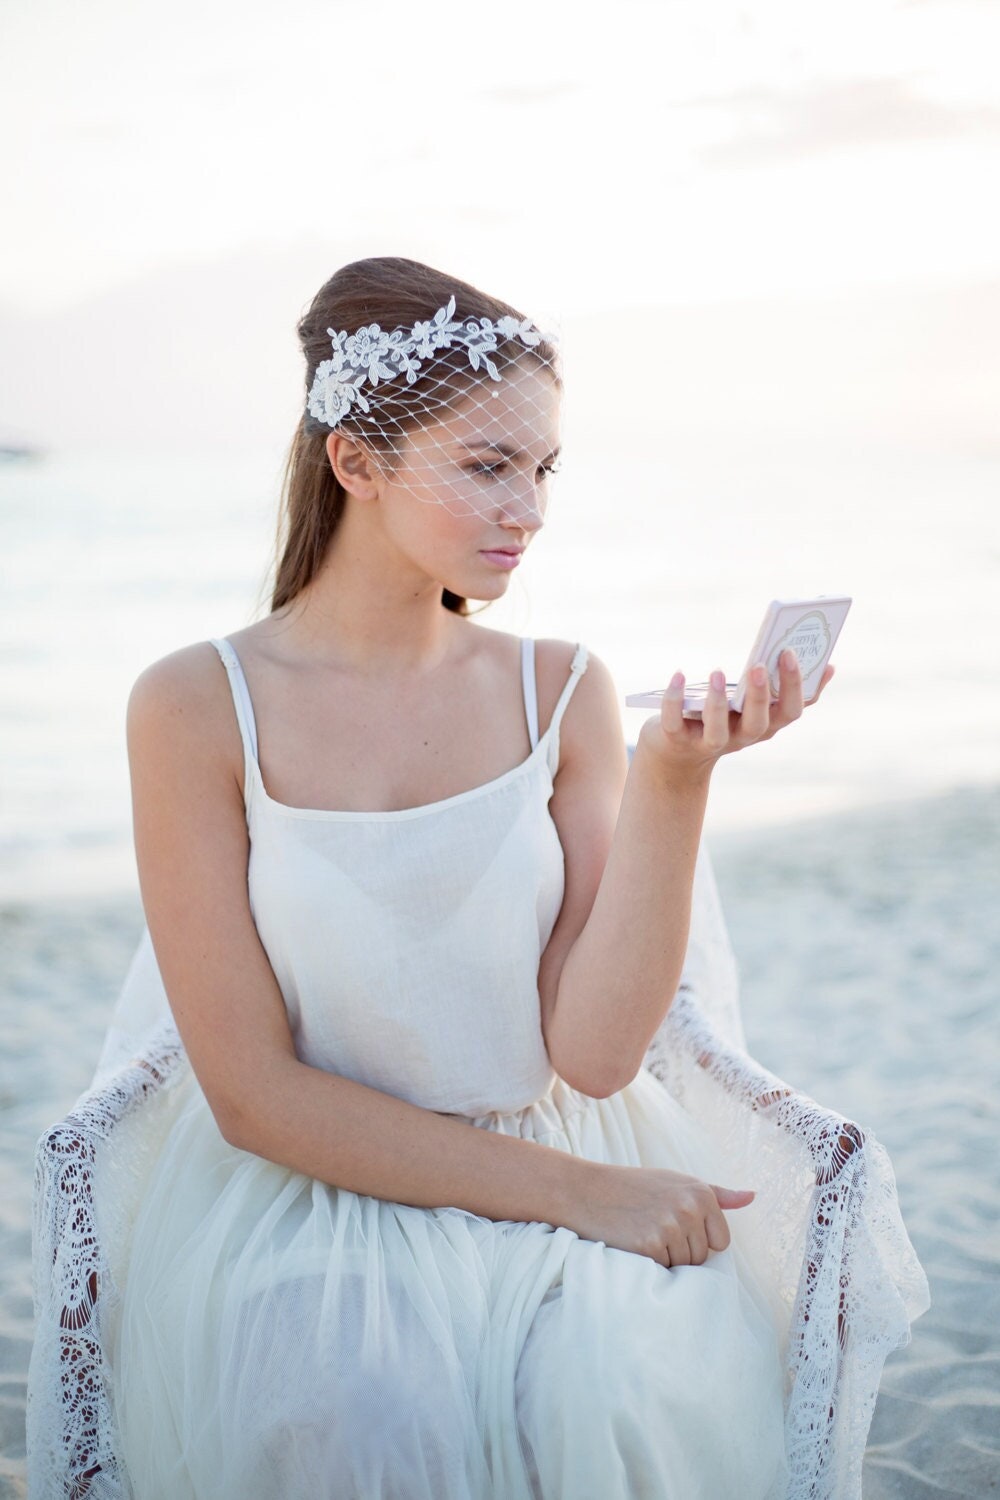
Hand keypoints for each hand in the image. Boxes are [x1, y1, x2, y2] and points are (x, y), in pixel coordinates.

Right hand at [567, 1162, 753, 1269]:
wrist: (586, 1190)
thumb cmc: (634, 1187)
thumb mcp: (676, 1182)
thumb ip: (716, 1194)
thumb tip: (752, 1196)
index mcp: (701, 1192)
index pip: (721, 1242)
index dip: (697, 1239)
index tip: (674, 1224)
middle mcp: (690, 1208)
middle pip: (702, 1257)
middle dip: (680, 1249)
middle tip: (652, 1226)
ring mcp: (670, 1227)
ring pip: (684, 1267)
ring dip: (665, 1258)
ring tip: (641, 1233)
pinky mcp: (650, 1246)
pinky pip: (664, 1271)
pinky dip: (648, 1264)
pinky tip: (632, 1242)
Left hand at [639, 650, 835, 779]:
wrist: (678, 755)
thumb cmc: (722, 717)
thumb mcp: (752, 705)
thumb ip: (780, 687)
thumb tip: (827, 665)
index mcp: (766, 724)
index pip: (791, 711)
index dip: (794, 685)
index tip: (790, 652)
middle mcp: (741, 737)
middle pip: (759, 723)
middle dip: (760, 695)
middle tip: (759, 665)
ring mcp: (709, 742)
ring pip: (718, 730)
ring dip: (718, 703)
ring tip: (717, 672)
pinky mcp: (677, 740)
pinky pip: (675, 722)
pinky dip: (674, 699)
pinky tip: (679, 676)